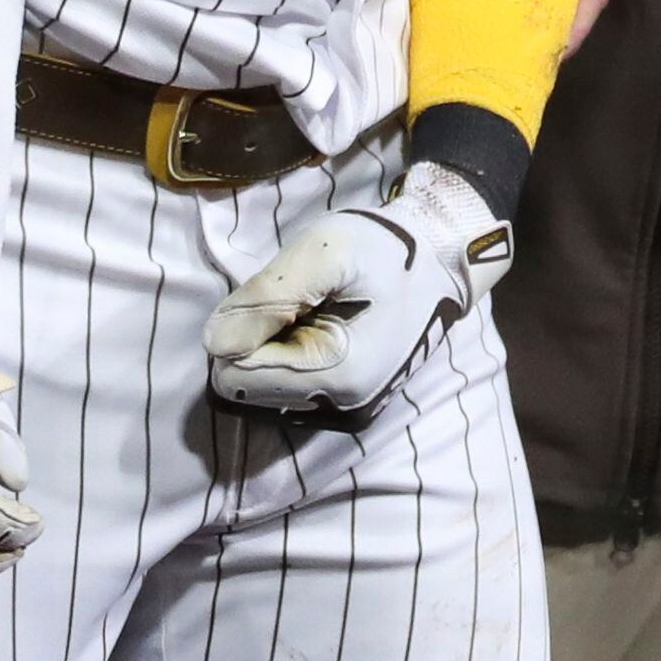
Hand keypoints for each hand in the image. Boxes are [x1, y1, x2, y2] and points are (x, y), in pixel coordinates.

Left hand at [206, 163, 511, 414]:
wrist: (444, 259)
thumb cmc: (388, 249)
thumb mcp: (324, 252)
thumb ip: (265, 297)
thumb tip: (216, 342)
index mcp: (337, 376)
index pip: (235, 376)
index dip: (245, 329)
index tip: (283, 297)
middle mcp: (342, 408)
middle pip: (247, 388)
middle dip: (260, 341)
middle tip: (302, 302)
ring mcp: (349, 411)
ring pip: (265, 390)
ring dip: (276, 349)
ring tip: (317, 312)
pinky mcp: (350, 404)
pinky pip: (289, 390)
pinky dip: (294, 357)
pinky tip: (325, 326)